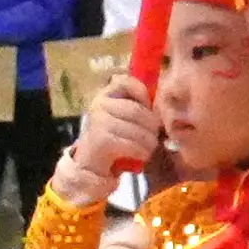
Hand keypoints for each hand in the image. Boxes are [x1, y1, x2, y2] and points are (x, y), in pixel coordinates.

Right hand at [63, 60, 160, 193]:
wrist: (92, 166)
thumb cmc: (114, 140)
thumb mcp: (124, 119)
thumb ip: (137, 106)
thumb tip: (157, 99)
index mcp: (105, 95)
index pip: (126, 82)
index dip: (143, 94)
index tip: (148, 109)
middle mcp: (99, 104)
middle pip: (138, 111)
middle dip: (152, 127)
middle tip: (154, 137)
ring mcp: (98, 121)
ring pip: (138, 129)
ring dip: (149, 142)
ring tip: (148, 148)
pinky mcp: (101, 140)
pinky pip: (132, 144)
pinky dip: (142, 152)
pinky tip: (141, 156)